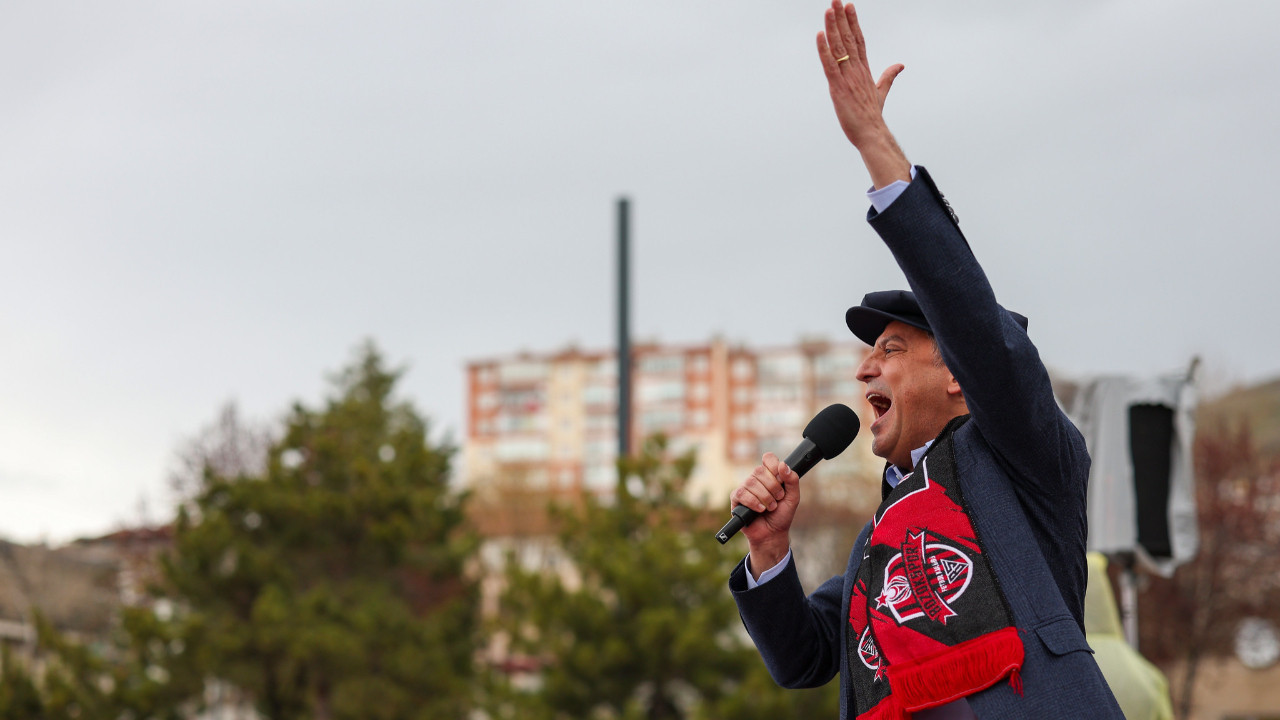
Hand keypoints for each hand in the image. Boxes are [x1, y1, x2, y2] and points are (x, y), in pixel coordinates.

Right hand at [729, 453, 799, 576]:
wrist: (773, 534)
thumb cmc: (782, 515)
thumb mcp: (793, 498)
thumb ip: (792, 480)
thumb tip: (783, 465)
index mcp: (770, 475)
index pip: (768, 458)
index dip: (773, 465)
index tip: (781, 478)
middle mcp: (756, 479)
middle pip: (759, 470)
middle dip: (772, 487)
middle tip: (778, 499)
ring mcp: (745, 488)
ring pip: (751, 482)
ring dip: (765, 497)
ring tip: (770, 508)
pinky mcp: (736, 499)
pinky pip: (742, 494)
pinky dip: (754, 503)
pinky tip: (760, 510)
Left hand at [816, 1, 910, 187]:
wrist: (871, 134)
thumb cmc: (872, 116)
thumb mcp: (881, 92)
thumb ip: (888, 77)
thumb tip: (900, 65)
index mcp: (864, 70)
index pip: (859, 40)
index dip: (853, 22)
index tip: (848, 6)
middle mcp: (856, 70)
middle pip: (849, 39)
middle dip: (841, 19)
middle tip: (836, 0)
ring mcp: (847, 78)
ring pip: (839, 48)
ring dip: (833, 28)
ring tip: (829, 9)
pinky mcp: (837, 88)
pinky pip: (829, 65)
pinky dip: (824, 50)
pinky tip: (820, 35)